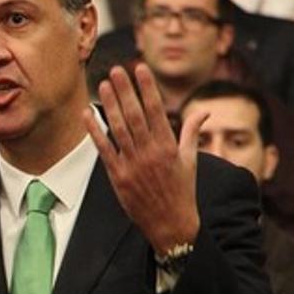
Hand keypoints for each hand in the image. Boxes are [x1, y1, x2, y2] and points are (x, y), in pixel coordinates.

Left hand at [83, 64, 202, 255]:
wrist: (171, 225)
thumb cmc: (182, 191)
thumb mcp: (190, 160)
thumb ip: (191, 132)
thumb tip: (205, 111)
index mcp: (168, 146)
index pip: (156, 110)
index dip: (147, 87)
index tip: (140, 68)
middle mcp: (150, 153)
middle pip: (135, 115)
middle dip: (125, 90)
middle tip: (116, 69)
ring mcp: (132, 165)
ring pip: (118, 129)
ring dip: (110, 105)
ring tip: (104, 84)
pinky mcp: (118, 177)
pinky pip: (104, 150)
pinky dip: (95, 131)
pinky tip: (88, 114)